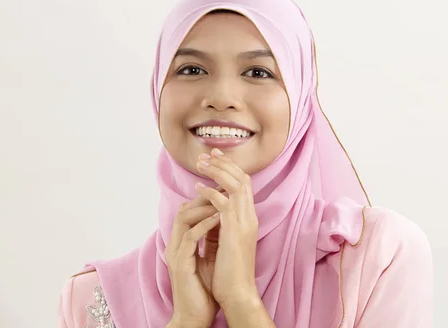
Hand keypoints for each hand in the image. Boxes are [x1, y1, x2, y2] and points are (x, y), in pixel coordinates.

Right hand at [165, 195, 221, 327]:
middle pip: (184, 209)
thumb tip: (223, 220)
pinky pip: (190, 237)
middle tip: (223, 188)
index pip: (189, 211)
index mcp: (182, 244)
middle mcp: (176, 246)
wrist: (195, 318)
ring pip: (183, 218)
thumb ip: (211, 240)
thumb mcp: (209, 259)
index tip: (225, 190)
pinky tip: (219, 218)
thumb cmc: (205, 291)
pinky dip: (205, 224)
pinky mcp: (181, 265)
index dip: (206, 198)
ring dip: (204, 206)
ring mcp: (176, 254)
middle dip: (204, 196)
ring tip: (222, 198)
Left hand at [195, 148, 259, 308]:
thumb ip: (221, 224)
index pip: (244, 185)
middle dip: (225, 163)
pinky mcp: (235, 231)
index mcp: (248, 219)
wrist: (237, 293)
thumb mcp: (225, 242)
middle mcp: (249, 217)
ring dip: (217, 171)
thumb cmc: (228, 272)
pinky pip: (223, 203)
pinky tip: (197, 189)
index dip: (231, 168)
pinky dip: (210, 192)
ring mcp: (244, 223)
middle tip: (208, 153)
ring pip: (235, 185)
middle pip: (242, 179)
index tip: (215, 157)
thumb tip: (209, 209)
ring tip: (201, 164)